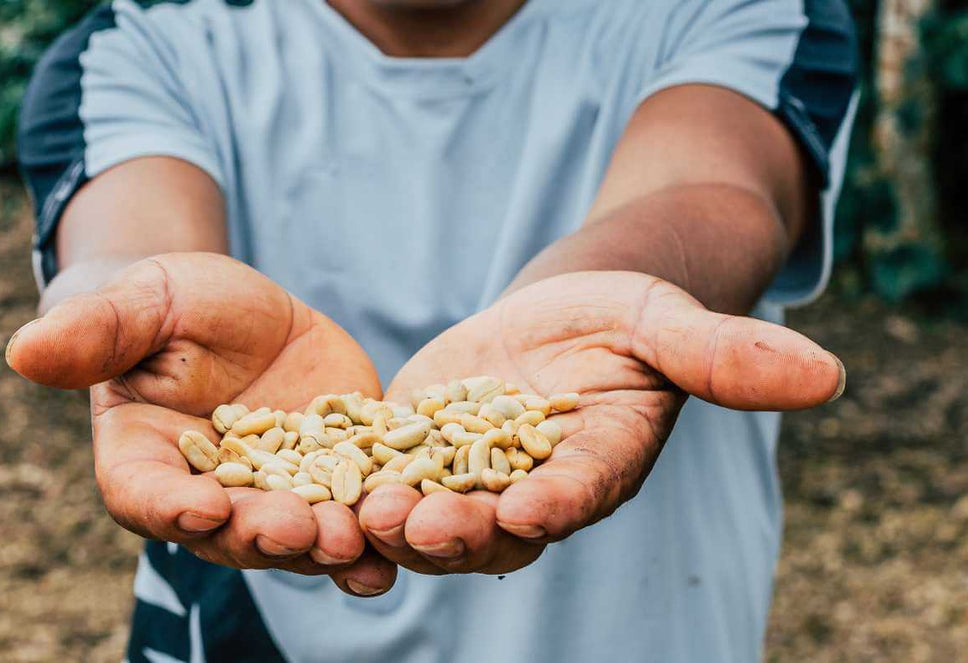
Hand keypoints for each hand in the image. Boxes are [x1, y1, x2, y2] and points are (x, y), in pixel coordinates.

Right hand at [6, 253, 395, 596]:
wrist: (243, 310)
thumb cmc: (175, 304)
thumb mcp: (142, 304)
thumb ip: (96, 333)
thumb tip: (24, 350)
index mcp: (149, 460)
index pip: (146, 495)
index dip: (170, 506)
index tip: (202, 506)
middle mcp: (213, 492)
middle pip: (233, 530)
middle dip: (266, 535)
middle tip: (302, 534)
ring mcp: (281, 489)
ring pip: (300, 531)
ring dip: (329, 545)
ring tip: (360, 547)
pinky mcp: (338, 471)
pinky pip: (356, 504)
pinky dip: (379, 523)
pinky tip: (410, 530)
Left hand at [359, 271, 842, 574]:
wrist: (557, 312)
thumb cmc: (626, 313)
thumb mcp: (671, 322)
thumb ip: (728, 355)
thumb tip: (830, 372)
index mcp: (596, 465)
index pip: (581, 492)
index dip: (560, 501)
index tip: (535, 508)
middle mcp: (529, 488)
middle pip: (493, 523)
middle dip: (460, 529)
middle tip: (421, 524)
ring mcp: (464, 474)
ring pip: (427, 511)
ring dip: (394, 521)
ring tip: (359, 512)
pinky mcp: (411, 449)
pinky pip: (377, 474)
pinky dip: (348, 486)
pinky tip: (306, 484)